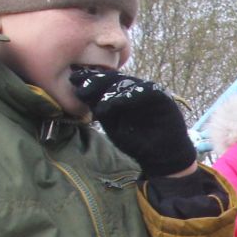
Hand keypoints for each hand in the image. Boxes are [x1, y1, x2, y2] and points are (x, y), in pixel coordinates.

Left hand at [68, 67, 198, 177]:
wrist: (161, 157)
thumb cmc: (136, 142)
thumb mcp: (112, 125)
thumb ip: (101, 109)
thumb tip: (81, 92)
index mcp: (125, 94)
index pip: (107, 82)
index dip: (90, 79)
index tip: (73, 80)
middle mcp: (137, 89)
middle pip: (115, 78)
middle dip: (96, 80)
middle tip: (79, 83)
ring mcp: (150, 92)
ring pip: (128, 82)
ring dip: (109, 88)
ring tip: (92, 97)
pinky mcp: (162, 98)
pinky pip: (144, 91)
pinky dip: (128, 97)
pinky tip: (113, 104)